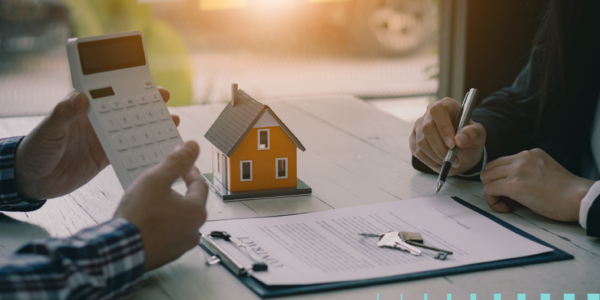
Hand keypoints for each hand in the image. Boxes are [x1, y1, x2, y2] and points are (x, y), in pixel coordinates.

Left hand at [15, 88, 179, 199]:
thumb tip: (81, 97)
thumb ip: (63, 113)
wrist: (31, 180)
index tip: (149, 84)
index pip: (110, 93)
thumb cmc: (34, 150)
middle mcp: (96, 121)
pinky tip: (157, 146)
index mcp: (83, 109)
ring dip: (150, 125)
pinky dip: (143, 147)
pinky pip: (128, 149)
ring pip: (132, 128)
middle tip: (166, 102)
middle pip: (126, 109)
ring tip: (170, 122)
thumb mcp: (48, 130)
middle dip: (147, 104)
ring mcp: (102, 139)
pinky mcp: (105, 157)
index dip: (130, 87)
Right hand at [114, 141, 208, 271]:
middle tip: (164, 183)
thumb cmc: (138, 217)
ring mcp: (180, 245)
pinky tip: (146, 220)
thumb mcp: (156, 180)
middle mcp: (193, 230)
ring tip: (151, 202)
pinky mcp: (166, 254)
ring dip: (169, 209)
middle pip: (190, 204)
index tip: (184, 166)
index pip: (200, 185)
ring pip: (179, 220)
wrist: (119, 251)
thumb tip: (192, 146)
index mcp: (196, 212)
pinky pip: (168, 234)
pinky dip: (161, 225)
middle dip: (178, 191)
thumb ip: (176, 162)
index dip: (190, 172)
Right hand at [409, 97, 486, 175]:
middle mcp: (429, 113)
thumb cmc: (469, 138)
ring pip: (421, 142)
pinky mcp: (413, 139)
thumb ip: (473, 134)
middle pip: (427, 128)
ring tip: (449, 161)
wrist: (462, 151)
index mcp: (446, 105)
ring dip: (436, 156)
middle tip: (452, 158)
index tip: (452, 145)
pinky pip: (418, 152)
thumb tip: (460, 139)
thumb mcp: (478, 135)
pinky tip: (441, 162)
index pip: (438, 111)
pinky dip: (430, 161)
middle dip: (440, 147)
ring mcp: (419, 126)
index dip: (443, 128)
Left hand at [480, 148, 593, 220]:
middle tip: (509, 199)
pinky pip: (489, 190)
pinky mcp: (514, 184)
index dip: (502, 179)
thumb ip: (528, 171)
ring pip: (486, 178)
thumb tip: (510, 184)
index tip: (513, 192)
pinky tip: (507, 208)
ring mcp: (517, 170)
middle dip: (494, 184)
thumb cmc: (567, 192)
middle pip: (490, 168)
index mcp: (530, 154)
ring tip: (509, 204)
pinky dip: (493, 201)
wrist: (579, 198)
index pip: (502, 163)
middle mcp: (522, 158)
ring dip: (492, 193)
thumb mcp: (545, 171)